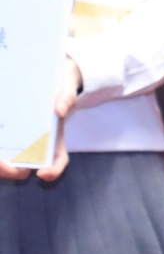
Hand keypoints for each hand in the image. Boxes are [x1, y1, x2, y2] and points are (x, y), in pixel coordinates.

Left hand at [0, 57, 80, 181]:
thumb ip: (67, 99)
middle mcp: (35, 147)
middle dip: (11, 170)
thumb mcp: (67, 90)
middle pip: (24, 168)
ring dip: (0, 163)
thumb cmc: (60, 89)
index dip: (52, 172)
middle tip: (4, 164)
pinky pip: (1, 147)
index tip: (42, 173)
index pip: (56, 163)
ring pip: (6, 161)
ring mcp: (19, 142)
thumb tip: (59, 110)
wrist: (49, 81)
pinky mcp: (5, 135)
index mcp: (54, 142)